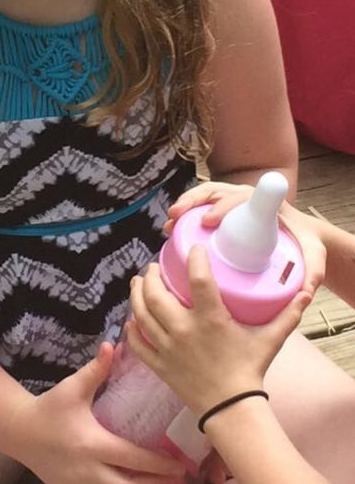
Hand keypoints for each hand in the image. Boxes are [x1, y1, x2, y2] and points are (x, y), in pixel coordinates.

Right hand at [7, 343, 186, 483]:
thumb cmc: (50, 408)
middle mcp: (87, 471)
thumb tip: (112, 345)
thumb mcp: (72, 387)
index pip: (133, 459)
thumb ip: (96, 369)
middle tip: (177, 480)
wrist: (19, 432)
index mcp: (91, 444)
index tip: (180, 465)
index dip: (159, 465)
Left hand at [127, 248, 311, 417]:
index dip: (194, 258)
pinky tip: (131, 319)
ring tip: (138, 282)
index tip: (193, 248)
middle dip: (151, 275)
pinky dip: (131, 329)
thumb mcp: (270, 341)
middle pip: (156, 293)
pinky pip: (137, 344)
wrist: (232, 410)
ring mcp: (168, 347)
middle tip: (154, 267)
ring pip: (141, 314)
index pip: (198, 278)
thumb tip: (305, 294)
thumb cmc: (250, 372)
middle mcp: (184, 330)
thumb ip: (287, 316)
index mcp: (210, 320)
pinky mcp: (159, 365)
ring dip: (136, 294)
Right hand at [166, 181, 326, 295]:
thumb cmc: (306, 243)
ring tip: (169, 223)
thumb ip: (314, 271)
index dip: (221, 206)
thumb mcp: (315, 255)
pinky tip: (172, 227)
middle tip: (176, 217)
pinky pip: (200, 206)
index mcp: (266, 203)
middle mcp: (245, 198)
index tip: (208, 222)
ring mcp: (232, 203)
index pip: (239, 198)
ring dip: (184, 205)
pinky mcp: (222, 212)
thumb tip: (305, 291)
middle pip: (214, 192)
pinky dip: (184, 212)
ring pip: (203, 196)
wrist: (302, 236)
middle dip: (192, 201)